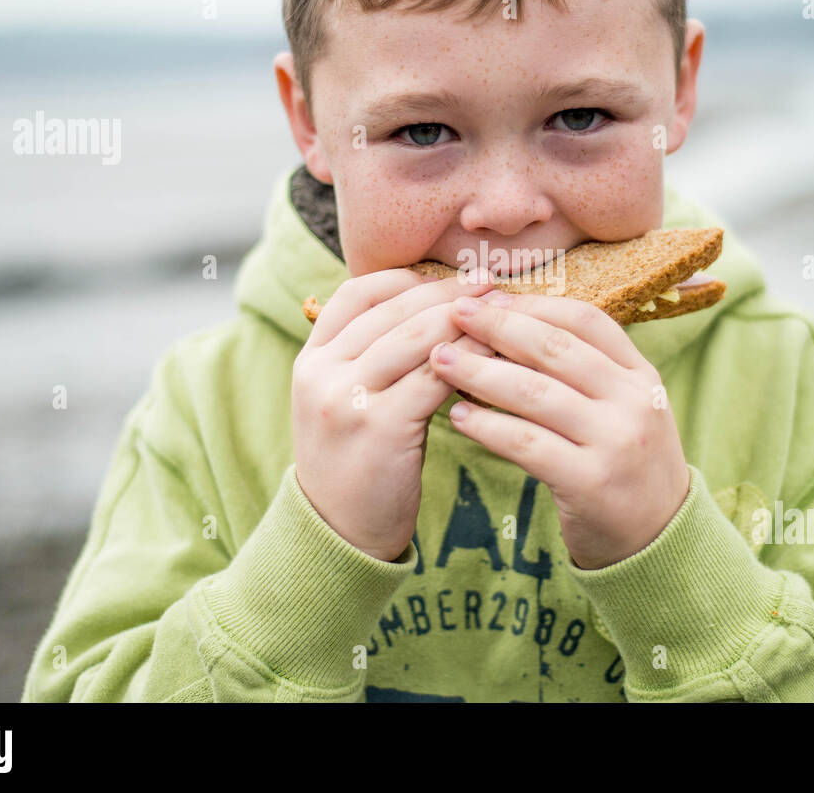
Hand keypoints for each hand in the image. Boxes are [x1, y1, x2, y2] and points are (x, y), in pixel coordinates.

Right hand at [291, 266, 497, 561]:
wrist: (337, 535)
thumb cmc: (355, 464)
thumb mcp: (342, 401)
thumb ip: (367, 358)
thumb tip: (428, 310)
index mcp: (310, 359)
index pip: (357, 293)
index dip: (406, 279)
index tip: (448, 280)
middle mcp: (322, 372)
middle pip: (393, 310)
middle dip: (448, 294)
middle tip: (491, 285)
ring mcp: (347, 398)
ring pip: (417, 338)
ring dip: (465, 320)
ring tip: (503, 312)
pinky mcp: (381, 427)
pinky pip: (436, 378)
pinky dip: (471, 360)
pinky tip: (497, 356)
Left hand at [428, 289, 690, 569]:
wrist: (659, 540)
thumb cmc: (624, 464)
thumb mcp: (623, 408)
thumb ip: (584, 370)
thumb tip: (510, 322)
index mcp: (641, 374)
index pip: (585, 320)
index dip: (533, 304)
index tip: (488, 299)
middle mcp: (634, 401)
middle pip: (555, 348)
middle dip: (497, 327)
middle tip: (453, 315)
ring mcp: (615, 442)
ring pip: (534, 393)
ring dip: (479, 373)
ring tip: (440, 361)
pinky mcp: (590, 483)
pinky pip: (527, 445)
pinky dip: (488, 427)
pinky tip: (458, 417)